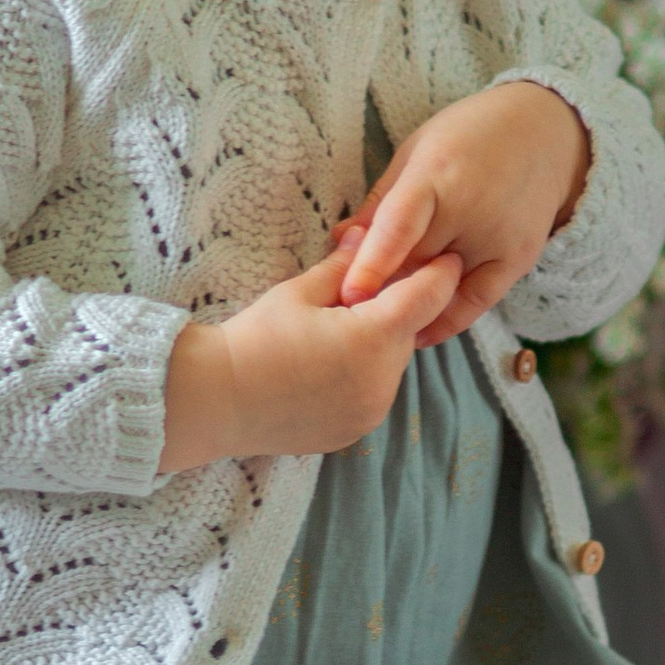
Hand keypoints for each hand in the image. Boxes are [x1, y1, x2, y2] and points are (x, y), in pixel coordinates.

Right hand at [160, 243, 464, 472]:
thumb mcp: (300, 291)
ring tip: (333, 336)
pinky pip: (373, 394)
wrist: (216, 400)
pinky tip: (325, 369)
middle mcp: (383, 380)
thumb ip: (344, 265)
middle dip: (393, 312)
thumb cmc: (255, 338)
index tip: (447, 258)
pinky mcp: (355, 432)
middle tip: (357, 297)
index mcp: (374, 338)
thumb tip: (366, 232)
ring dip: (377, 347)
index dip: (439, 274)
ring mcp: (371, 411)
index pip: (427, 297)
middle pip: (406, 333)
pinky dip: (362, 378)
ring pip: (391, 366)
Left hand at [333, 82, 590, 346]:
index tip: (347, 295)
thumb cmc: (469, 135)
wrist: (545, 130)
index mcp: (438, 174)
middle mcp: (472, 209)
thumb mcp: (417, 151)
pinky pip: (477, 302)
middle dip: (380, 289)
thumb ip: (381, 200)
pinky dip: (446, 320)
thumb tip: (340, 241)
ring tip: (376, 326)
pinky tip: (420, 333)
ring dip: (410, 307)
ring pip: (443, 288)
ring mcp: (499, 237)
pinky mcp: (519, 259)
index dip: (371, 264)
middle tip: (346, 312)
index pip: (399, 227)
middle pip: (416, 264)